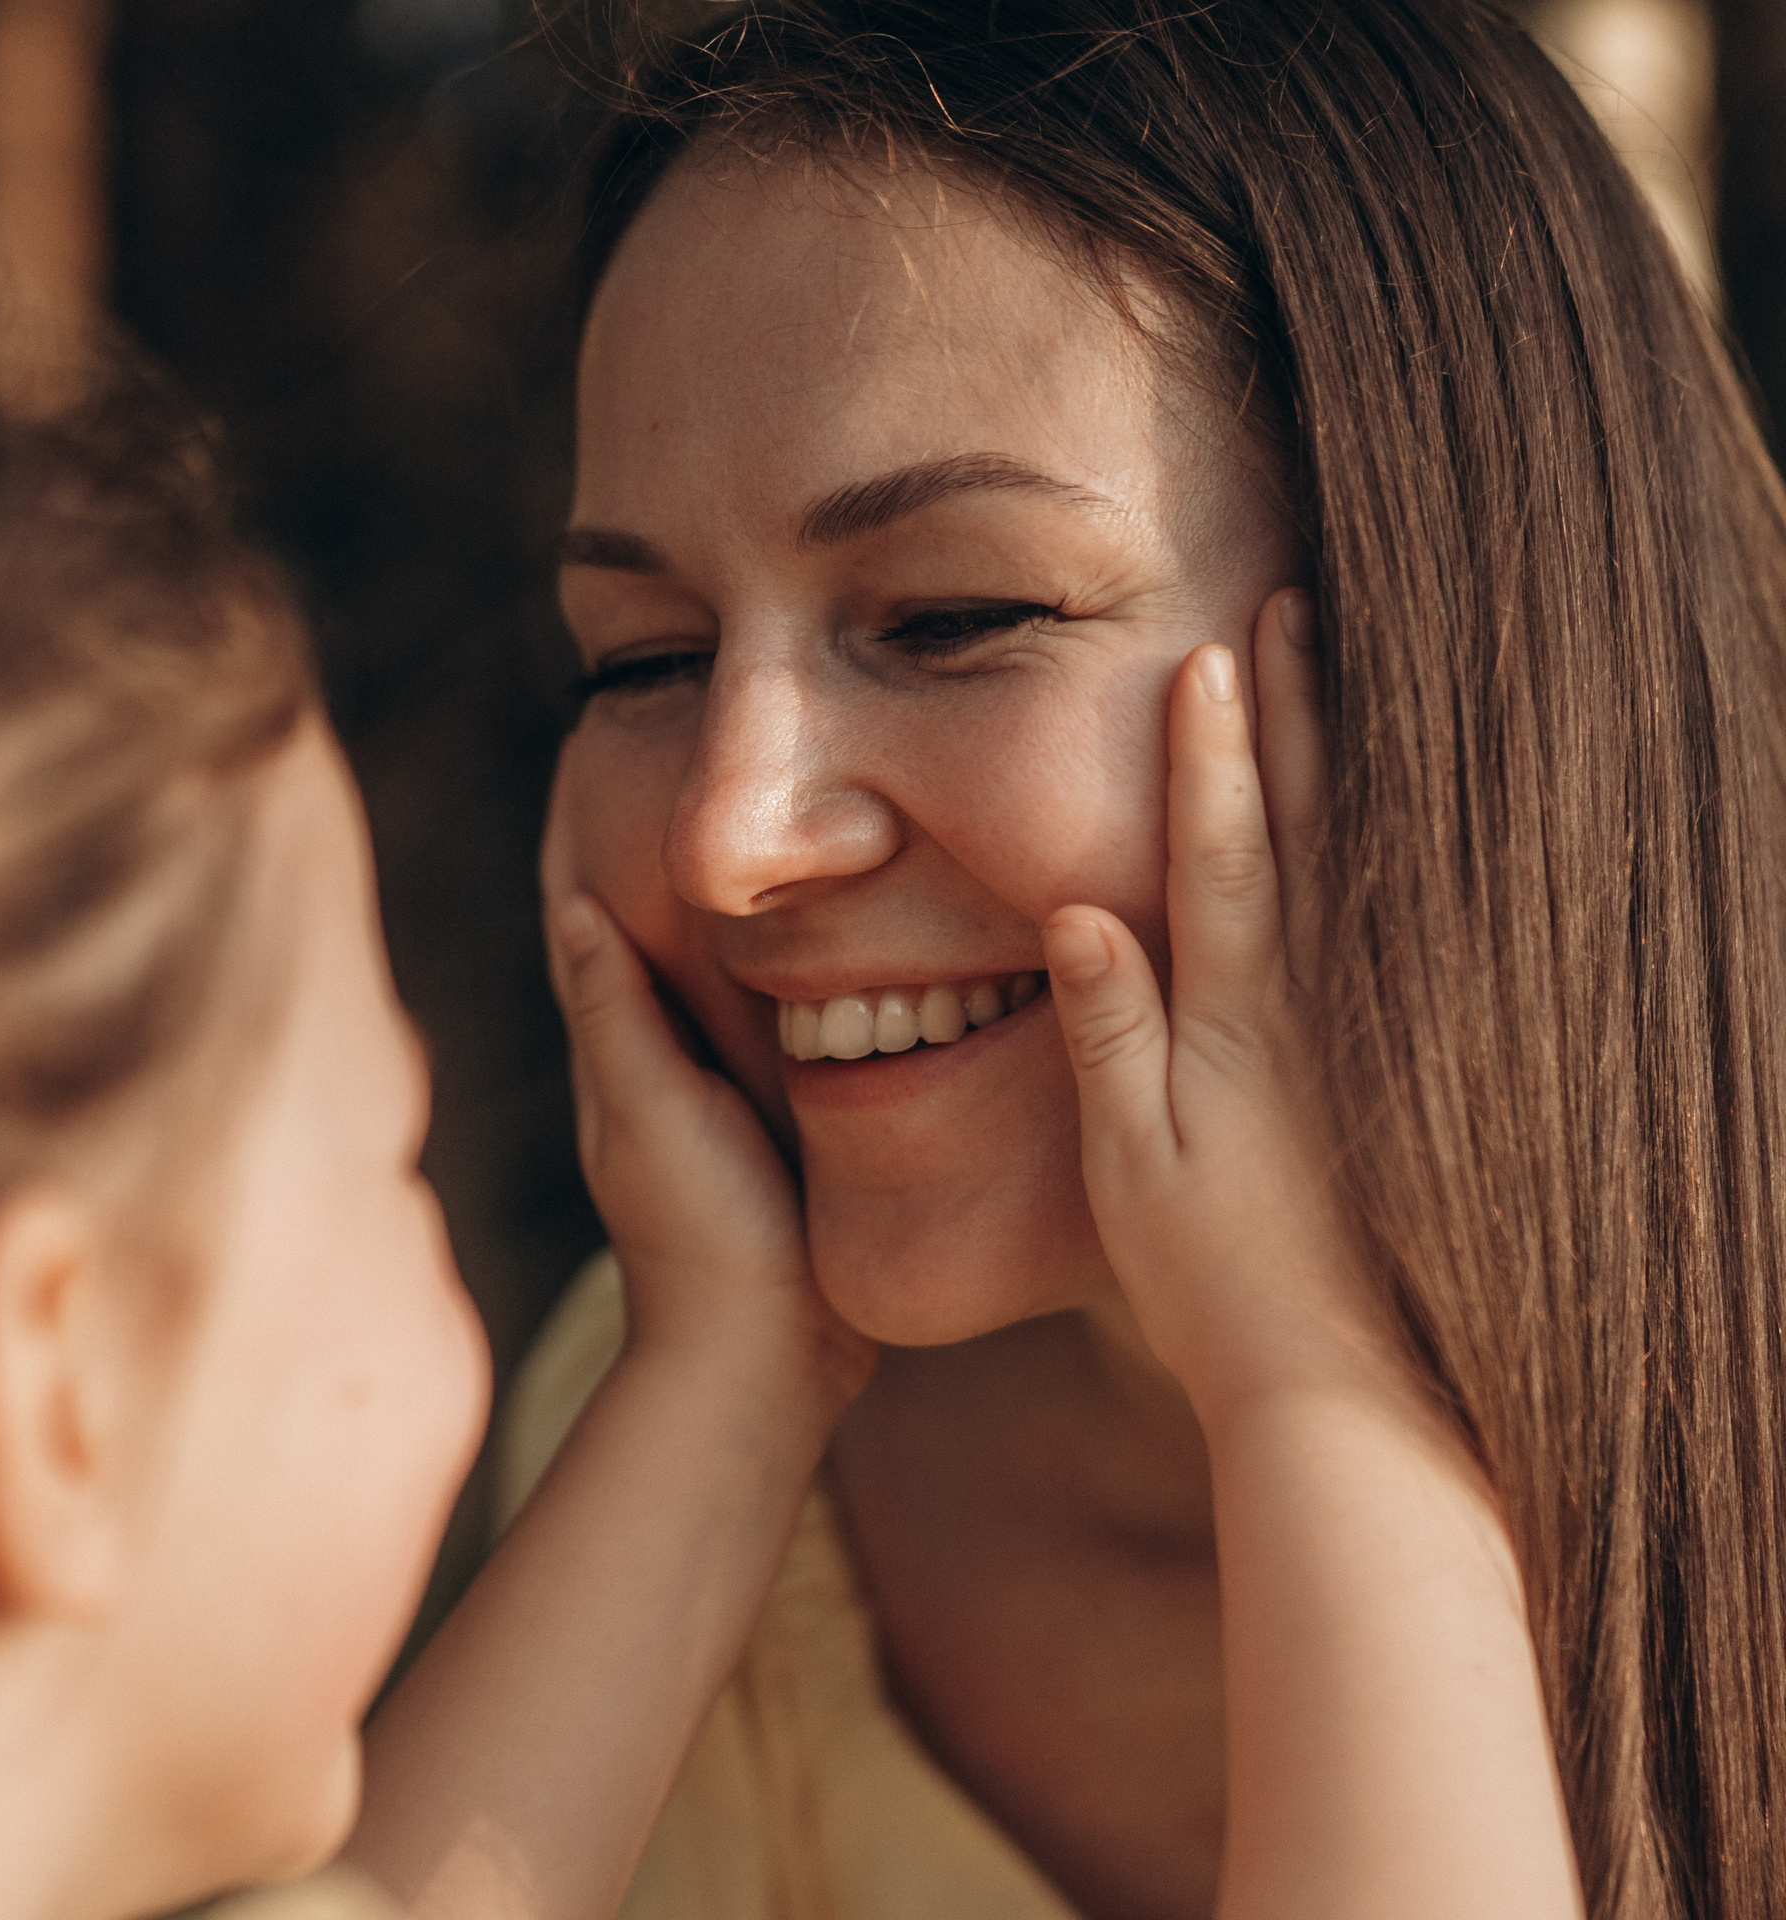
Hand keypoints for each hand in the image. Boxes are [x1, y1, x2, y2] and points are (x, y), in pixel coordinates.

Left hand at [540, 755, 873, 1416]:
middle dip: (657, 846)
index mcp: (620, 1057)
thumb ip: (619, 1019)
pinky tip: (840, 932)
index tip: (592, 743)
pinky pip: (782, 1021)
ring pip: (717, 970)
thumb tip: (574, 908)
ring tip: (764, 812)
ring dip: (727, 898)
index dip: (582, 837)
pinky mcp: (782, 1123)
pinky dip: (791, 965)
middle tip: (681, 750)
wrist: (767, 1361)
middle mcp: (661, 1066)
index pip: (587, 921)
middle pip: (652, 930)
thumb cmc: (702, 1235)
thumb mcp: (654, 1116)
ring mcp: (720, 1095)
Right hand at [1041, 591, 1406, 1424]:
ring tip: (1354, 674)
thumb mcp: (1129, 1167)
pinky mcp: (1394, 1075)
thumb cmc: (1211, 1285)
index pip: (1221, 862)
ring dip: (1349, 766)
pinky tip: (1402, 814)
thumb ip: (1109, 1036)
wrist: (1335, 1386)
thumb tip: (1082, 913)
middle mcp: (1313, 1015)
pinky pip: (1394, 939)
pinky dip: (1394, 859)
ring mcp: (1362, 1041)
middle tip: (1299, 610)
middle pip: (1305, 839)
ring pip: (1359, 874)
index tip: (1213, 658)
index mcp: (1238, 1027)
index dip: (1212, 758)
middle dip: (1297, 720)